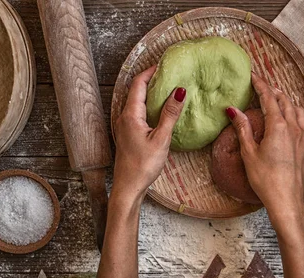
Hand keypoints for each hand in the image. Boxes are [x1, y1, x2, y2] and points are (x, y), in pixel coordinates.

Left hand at [112, 66, 186, 200]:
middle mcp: (124, 117)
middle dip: (152, 80)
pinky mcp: (127, 134)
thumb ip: (170, 114)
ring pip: (137, 102)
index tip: (165, 64)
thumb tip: (179, 91)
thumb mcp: (161, 139)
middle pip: (136, 90)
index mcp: (131, 115)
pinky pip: (137, 112)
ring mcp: (124, 125)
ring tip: (167, 88)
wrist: (128, 187)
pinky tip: (160, 110)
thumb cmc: (143, 166)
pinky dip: (149, 105)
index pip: (138, 84)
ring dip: (151, 93)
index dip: (151, 71)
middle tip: (169, 73)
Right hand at [226, 73, 303, 217]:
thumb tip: (233, 109)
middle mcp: (294, 128)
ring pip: (300, 112)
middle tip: (265, 87)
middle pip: (286, 101)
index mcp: (277, 126)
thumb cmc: (265, 179)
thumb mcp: (249, 153)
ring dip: (290, 103)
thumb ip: (243, 128)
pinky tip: (301, 120)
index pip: (269, 98)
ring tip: (281, 101)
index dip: (260, 85)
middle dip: (275, 92)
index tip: (253, 76)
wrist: (286, 200)